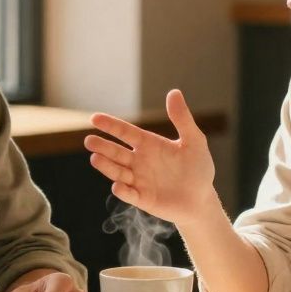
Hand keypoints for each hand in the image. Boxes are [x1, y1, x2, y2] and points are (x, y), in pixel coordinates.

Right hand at [85, 89, 218, 225]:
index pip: (126, 132)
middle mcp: (139, 162)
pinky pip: (130, 194)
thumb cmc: (198, 168)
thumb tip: (174, 92)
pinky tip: (117, 185)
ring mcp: (139, 181)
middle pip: (117, 152)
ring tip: (95, 158)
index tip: (94, 118)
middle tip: (89, 141)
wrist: (202, 199)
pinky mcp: (143, 199)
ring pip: (118, 172)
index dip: (111, 125)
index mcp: (149, 145)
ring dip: (107, 166)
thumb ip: (182, 118)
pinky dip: (123, 191)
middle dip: (103, 147)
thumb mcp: (194, 140)